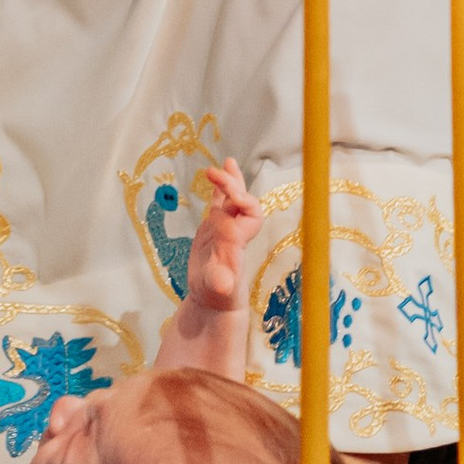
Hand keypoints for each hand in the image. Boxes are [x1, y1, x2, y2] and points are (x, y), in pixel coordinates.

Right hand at [155, 157, 262, 379]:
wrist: (216, 301)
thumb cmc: (219, 297)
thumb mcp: (217, 291)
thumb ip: (220, 283)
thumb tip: (223, 283)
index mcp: (237, 241)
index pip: (250, 215)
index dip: (244, 203)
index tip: (232, 198)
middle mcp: (234, 231)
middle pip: (241, 201)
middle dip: (231, 185)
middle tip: (214, 172)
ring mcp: (224, 228)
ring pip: (231, 199)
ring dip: (230, 181)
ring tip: (227, 162)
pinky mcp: (213, 228)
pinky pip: (217, 204)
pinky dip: (218, 190)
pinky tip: (215, 176)